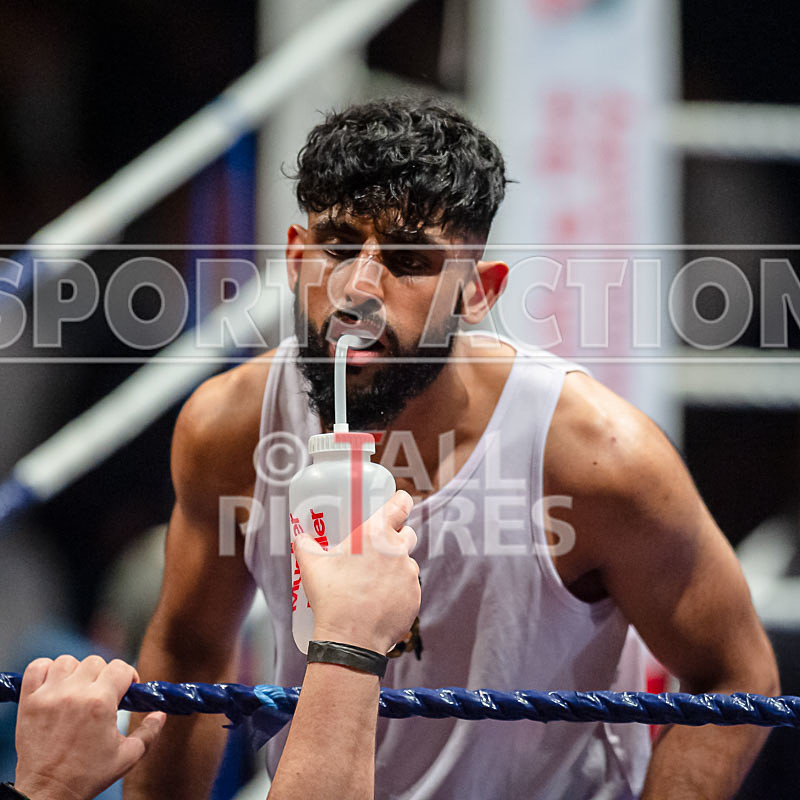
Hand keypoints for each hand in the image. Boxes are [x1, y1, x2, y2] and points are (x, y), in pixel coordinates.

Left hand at [14, 655, 165, 799]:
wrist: (47, 793)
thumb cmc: (87, 776)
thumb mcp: (127, 756)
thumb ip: (150, 732)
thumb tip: (160, 713)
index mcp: (101, 703)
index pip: (121, 668)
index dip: (128, 677)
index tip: (126, 691)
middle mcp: (75, 693)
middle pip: (96, 662)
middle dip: (103, 676)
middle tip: (102, 695)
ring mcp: (49, 695)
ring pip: (67, 661)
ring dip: (75, 672)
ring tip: (77, 690)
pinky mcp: (29, 701)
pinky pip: (37, 667)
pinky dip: (45, 670)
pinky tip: (54, 684)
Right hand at [294, 490, 419, 654]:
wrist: (350, 640)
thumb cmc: (332, 599)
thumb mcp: (311, 566)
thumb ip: (305, 545)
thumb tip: (300, 537)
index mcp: (376, 534)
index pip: (401, 504)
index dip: (400, 501)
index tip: (397, 503)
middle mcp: (398, 550)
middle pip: (406, 533)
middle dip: (395, 537)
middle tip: (375, 549)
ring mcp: (410, 574)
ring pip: (407, 563)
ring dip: (394, 567)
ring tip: (372, 582)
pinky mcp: (415, 597)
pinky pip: (409, 587)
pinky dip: (398, 590)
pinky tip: (380, 600)